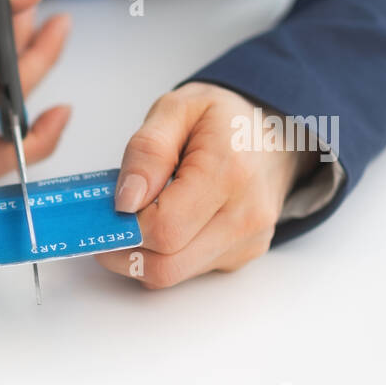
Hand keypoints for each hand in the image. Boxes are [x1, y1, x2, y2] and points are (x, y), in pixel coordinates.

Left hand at [96, 82, 315, 288]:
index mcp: (229, 173)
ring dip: (140, 255)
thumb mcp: (177, 109)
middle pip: (165, 266)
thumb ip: (147, 151)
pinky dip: (163, 255)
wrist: (278, 132)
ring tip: (135, 218)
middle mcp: (246, 216)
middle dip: (123, 250)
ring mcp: (247, 242)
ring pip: (171, 275)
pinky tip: (164, 223)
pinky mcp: (241, 256)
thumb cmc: (224, 118)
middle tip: (107, 223)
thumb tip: (126, 201)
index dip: (124, 225)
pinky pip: (186, 271)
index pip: (163, 228)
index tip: (108, 208)